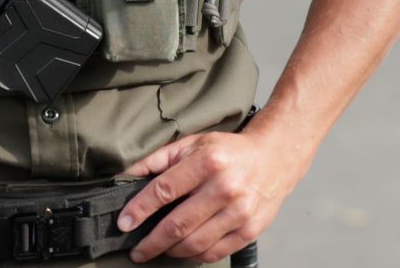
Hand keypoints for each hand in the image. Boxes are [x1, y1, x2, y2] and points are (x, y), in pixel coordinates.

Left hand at [116, 127, 307, 263]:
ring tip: (158, 250)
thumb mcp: (192, 143)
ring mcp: (239, 211)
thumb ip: (158, 159)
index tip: (125, 223)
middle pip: (178, 224)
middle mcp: (224, 188)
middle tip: (137, 250)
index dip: (140, 210)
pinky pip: (216, 251)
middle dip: (151, 242)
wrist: (274, 158)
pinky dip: (196, 255)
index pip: (164, 190)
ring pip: (196, 243)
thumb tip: (128, 175)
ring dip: (171, 252)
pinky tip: (184, 251)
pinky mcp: (250, 229)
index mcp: (207, 162)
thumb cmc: (229, 151)